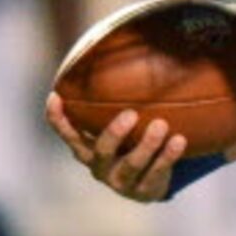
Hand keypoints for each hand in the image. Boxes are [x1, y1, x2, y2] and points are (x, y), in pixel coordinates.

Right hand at [46, 94, 184, 201]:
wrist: (151, 180)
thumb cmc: (131, 138)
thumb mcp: (122, 118)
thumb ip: (117, 95)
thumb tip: (129, 43)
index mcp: (86, 147)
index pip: (66, 133)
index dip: (57, 118)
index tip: (56, 96)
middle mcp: (99, 166)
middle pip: (100, 151)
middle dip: (113, 134)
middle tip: (131, 114)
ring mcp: (120, 182)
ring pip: (131, 165)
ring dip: (146, 145)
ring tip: (162, 126)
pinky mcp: (143, 192)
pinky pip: (156, 174)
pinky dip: (167, 157)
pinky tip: (179, 140)